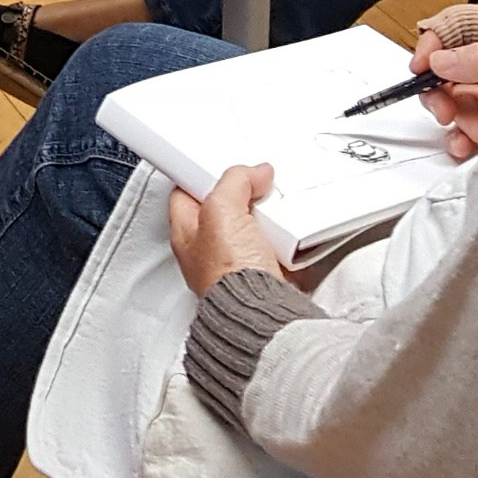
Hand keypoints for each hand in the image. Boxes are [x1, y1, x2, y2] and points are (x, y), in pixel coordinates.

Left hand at [169, 163, 287, 297]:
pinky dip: (288, 238)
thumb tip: (253, 173)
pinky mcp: (267, 273)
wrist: (262, 311)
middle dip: (244, 196)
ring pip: (255, 225)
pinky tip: (290, 235)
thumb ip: (233, 182)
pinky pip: (278, 245)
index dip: (204, 175)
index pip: (186, 193)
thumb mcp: (221, 210)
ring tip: (277, 215)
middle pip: (226, 208)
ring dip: (270, 218)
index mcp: (187, 233)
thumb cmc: (229, 273)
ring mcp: (240, 262)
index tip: (224, 166)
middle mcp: (211, 251)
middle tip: (258, 189)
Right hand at [412, 15, 477, 157]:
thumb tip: (442, 61)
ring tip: (464, 129)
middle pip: (449, 66)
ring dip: (451, 117)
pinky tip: (464, 145)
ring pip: (453, 101)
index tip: (423, 63)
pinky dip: (459, 139)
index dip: (435, 40)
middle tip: (441, 105)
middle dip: (438, 87)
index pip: (459, 26)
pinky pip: (463, 129)